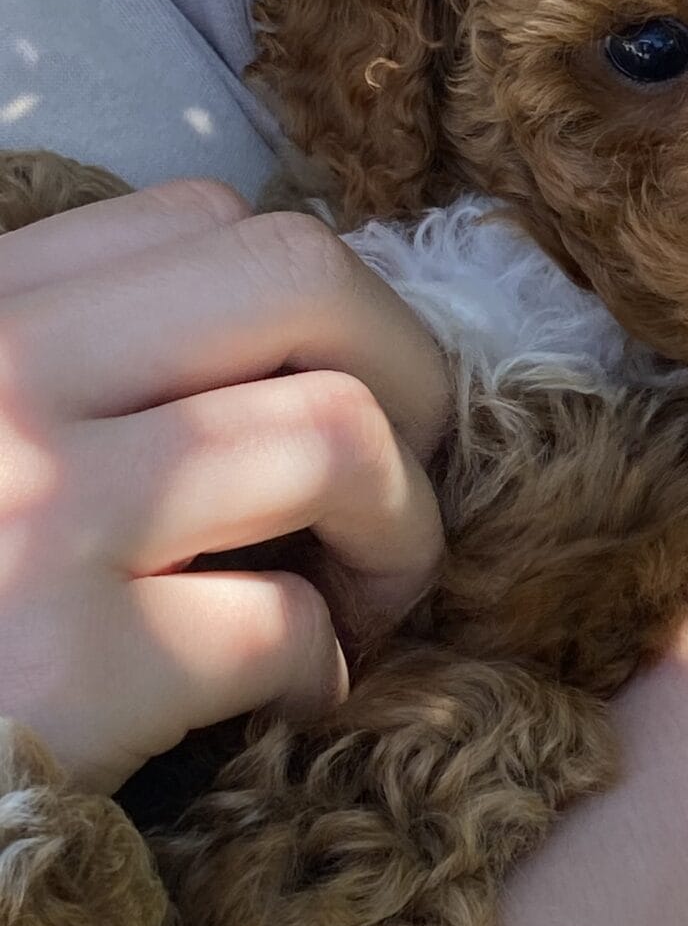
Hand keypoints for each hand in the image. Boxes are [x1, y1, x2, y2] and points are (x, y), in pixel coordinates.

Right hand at [0, 180, 449, 792]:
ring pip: (336, 432)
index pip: (205, 221)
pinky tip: (286, 704)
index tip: (332, 398)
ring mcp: (32, 509)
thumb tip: (313, 355)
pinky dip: (324, 672)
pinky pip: (286, 622)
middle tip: (397, 485)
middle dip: (408, 378)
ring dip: (399, 532)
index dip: (321, 310)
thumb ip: (100, 369)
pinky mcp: (66, 663)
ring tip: (361, 604)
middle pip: (300, 275)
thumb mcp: (2, 435)